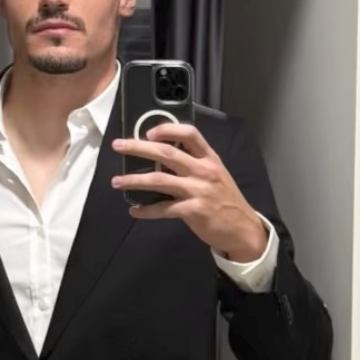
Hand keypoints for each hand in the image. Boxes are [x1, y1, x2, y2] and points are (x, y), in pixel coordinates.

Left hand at [110, 123, 270, 262]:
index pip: (189, 133)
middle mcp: (203, 171)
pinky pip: (163, 209)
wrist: (243, 229)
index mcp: (209, 159)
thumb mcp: (216, 175)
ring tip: (116, 181)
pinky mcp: (193, 211)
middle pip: (166, 152)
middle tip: (118, 146)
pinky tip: (134, 211)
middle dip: (138, 147)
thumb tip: (164, 157)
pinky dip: (146, 210)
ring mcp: (198, 190)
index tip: (148, 132)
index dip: (167, 129)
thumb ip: (195, 164)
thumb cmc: (226, 201)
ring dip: (134, 180)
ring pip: (159, 180)